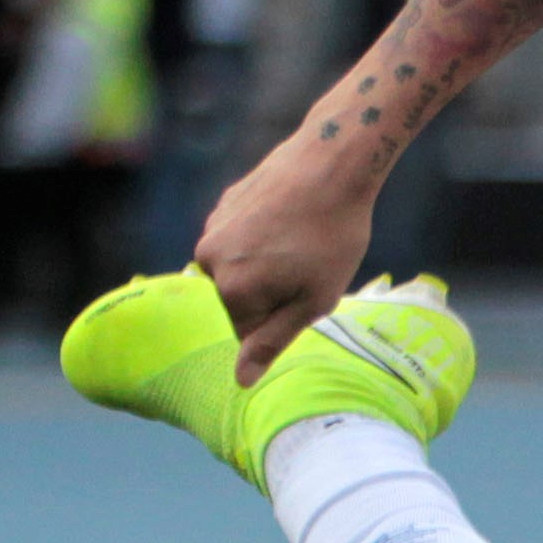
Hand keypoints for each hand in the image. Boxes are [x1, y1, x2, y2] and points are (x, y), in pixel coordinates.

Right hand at [190, 146, 377, 384]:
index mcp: (231, 289)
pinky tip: (293, 217)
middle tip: (310, 263)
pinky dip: (264, 234)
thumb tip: (241, 380)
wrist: (333, 161)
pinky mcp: (225, 202)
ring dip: (268, 262)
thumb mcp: (313, 300)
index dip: (286, 317)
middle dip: (274, 291)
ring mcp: (214, 226)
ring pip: (241, 266)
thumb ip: (272, 342)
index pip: (248, 332)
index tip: (309, 290)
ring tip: (303, 239)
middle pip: (240, 298)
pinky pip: (243, 236)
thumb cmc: (332, 235)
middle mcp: (209, 259)